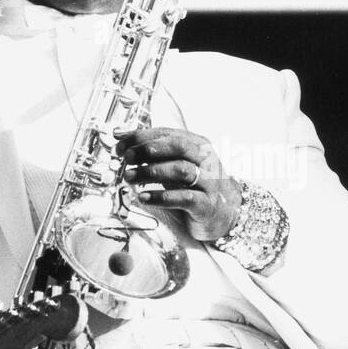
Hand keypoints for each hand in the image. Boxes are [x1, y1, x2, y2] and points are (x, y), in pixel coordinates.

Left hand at [115, 127, 242, 241]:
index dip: (142, 136)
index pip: (168, 133)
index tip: (120, 142)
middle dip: (148, 149)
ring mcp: (209, 182)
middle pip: (177, 147)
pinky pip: (185, 198)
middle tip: (126, 157)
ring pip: (181, 170)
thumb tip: (121, 139)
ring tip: (128, 177)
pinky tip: (143, 198)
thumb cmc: (196, 187)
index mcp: (197, 145)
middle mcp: (205, 160)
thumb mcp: (176, 166)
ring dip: (151, 172)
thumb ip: (153, 154)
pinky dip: (162, 197)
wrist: (227, 215)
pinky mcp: (207, 205)